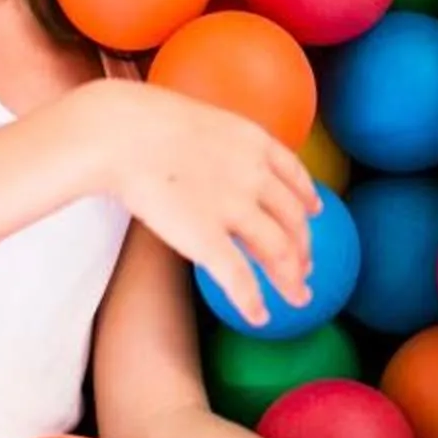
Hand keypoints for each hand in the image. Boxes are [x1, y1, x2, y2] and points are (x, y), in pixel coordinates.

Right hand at [79, 81, 319, 328]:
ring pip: (279, 252)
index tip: (314, 212)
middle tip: (306, 267)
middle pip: (293, 219)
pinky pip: (239, 279)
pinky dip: (252, 302)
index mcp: (255, 143)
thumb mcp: (199, 120)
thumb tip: (211, 153)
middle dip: (303, 247)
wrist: (122, 134)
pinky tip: (259, 317)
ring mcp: (234, 208)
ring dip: (291, 280)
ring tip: (298, 298)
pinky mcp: (207, 238)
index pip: (294, 176)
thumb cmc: (142, 123)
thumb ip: (218, 143)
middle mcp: (255, 176)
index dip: (308, 198)